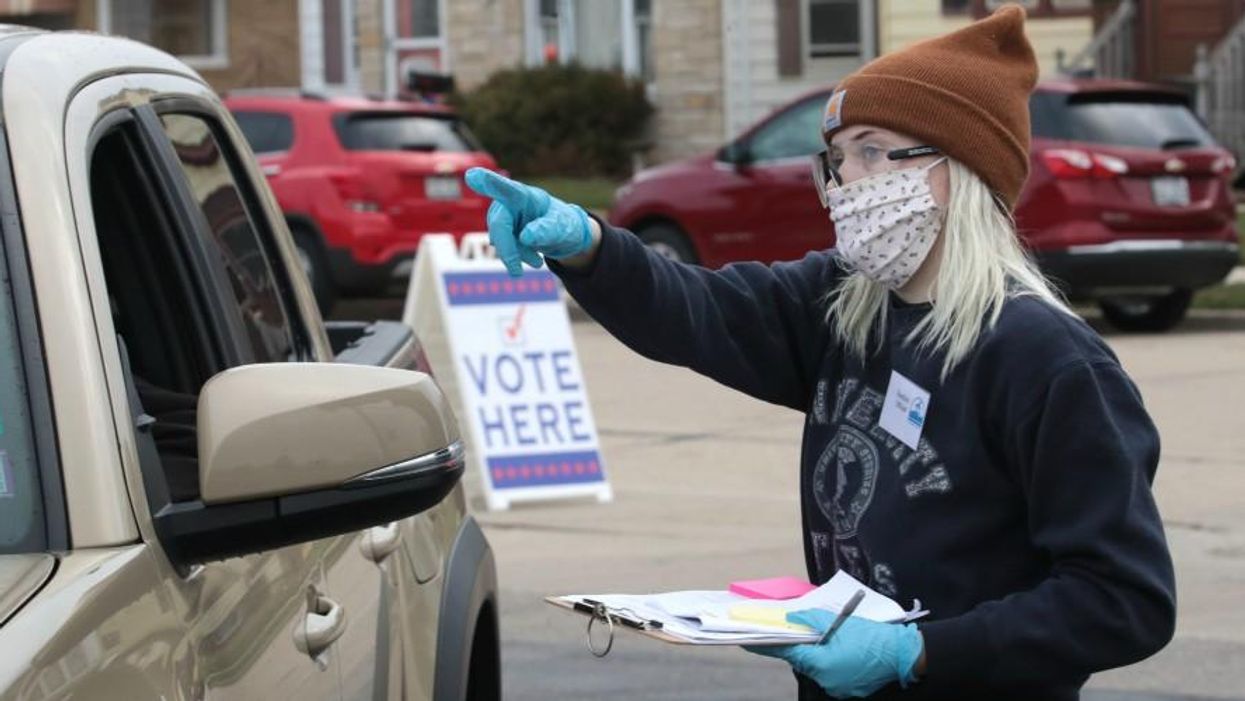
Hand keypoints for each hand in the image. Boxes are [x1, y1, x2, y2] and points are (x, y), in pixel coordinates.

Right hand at [464, 168, 593, 276]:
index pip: (506, 188)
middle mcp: (509, 202)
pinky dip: (516, 257)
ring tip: (538, 261)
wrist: (562, 236)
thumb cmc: (563, 225)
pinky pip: (502, 248)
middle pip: (499, 224)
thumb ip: (546, 230)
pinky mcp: (501, 230)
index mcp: (525, 196)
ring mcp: (503, 216)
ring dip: (516, 255)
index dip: (488, 182)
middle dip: (508, 249)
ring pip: (500, 240)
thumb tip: (525, 237)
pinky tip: (533, 258)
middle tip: (517, 273)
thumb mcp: (562, 228)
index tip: (473, 175)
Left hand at [743, 612, 922, 698]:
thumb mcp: (840, 623)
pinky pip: (830, 674)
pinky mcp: (847, 690)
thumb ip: (812, 619)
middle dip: (798, 646)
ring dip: (818, 653)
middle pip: (801, 661)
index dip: (765, 646)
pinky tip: (841, 650)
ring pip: (816, 668)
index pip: (786, 653)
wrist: (904, 655)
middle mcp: (826, 680)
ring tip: (830, 637)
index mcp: (822, 663)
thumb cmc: (873, 638)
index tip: (746, 641)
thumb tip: (792, 618)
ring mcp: (837, 688)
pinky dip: (830, 662)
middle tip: (794, 631)